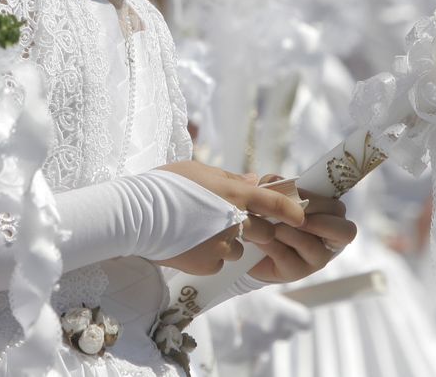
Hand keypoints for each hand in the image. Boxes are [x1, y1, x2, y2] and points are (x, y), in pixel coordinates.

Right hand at [155, 162, 305, 274]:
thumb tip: (253, 181)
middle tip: (232, 223)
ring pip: (239, 249)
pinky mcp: (209, 264)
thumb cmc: (163, 185)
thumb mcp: (197, 170)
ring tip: (198, 231)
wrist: (135, 216)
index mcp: (233, 193)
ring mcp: (222, 245)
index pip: (274, 203)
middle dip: (256, 230)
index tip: (301, 216)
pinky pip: (219, 261)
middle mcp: (234, 220)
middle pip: (264, 232)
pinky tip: (189, 244)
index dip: (291, 210)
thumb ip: (229, 179)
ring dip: (229, 243)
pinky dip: (209, 255)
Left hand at [248, 190, 355, 283]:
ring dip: (287, 230)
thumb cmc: (271, 217)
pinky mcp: (296, 273)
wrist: (252, 248)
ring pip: (311, 245)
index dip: (320, 202)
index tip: (298, 197)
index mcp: (330, 217)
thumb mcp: (273, 196)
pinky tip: (258, 238)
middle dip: (312, 219)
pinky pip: (286, 256)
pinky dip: (270, 243)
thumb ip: (277, 185)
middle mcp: (330, 241)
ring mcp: (316, 260)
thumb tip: (276, 182)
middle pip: (342, 231)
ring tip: (267, 224)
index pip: (339, 209)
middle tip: (289, 214)